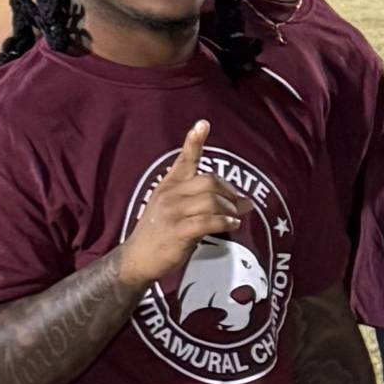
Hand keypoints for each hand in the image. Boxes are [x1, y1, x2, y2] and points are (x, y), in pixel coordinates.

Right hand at [121, 121, 243, 291]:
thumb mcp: (177, 211)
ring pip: (211, 200)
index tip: (204, 124)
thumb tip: (246, 201)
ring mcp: (172, 212)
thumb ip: (208, 203)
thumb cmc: (161, 234)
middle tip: (238, 204)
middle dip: (229, 191)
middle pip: (209, 180)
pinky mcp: (177, 231)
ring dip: (229, 208)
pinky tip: (232, 224)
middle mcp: (169, 194)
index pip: (184, 159)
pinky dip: (225, 222)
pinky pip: (208, 221)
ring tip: (234, 217)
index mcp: (168, 186)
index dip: (194, 141)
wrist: (137, 259)